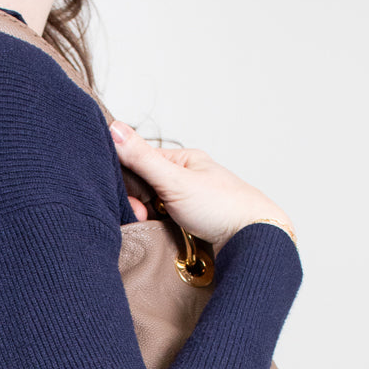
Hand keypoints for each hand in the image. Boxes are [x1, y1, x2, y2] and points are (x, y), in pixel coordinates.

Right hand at [110, 121, 295, 253]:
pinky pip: (164, 226)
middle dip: (139, 205)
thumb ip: (142, 158)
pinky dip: (160, 231)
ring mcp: (189, 202)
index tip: (135, 203)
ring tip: (158, 227)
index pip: (139, 162)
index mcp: (184, 160)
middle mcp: (186, 178)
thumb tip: (114, 128)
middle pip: (145, 188)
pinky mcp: (192, 225)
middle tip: (147, 217)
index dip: (128, 183)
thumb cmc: (222, 208)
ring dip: (149, 220)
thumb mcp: (175, 180)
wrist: (254, 241)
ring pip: (153, 209)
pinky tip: (164, 236)